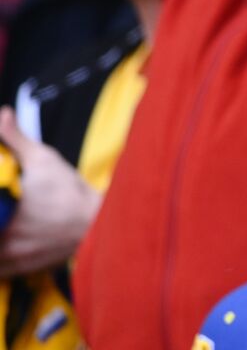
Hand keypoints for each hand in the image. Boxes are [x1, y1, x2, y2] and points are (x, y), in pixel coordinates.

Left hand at [0, 108, 100, 276]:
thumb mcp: (44, 159)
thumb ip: (15, 139)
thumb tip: (3, 114)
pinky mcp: (17, 270)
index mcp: (3, 213)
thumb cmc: (70, 192)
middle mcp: (4, 240)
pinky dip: (0, 261)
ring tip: (5, 221)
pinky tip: (8, 242)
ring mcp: (9, 259)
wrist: (98, 222)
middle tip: (2, 208)